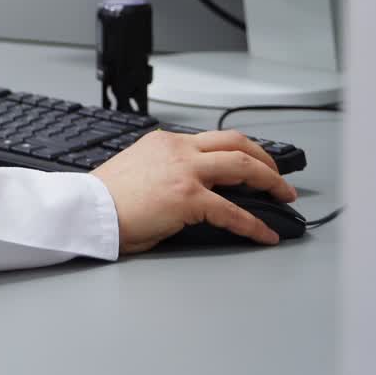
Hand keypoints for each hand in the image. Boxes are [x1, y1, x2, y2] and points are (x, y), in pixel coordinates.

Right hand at [91, 129, 298, 252]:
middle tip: (279, 177)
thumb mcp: (142, 167)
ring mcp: (186, 170)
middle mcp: (179, 149)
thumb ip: (169, 168)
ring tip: (285, 196)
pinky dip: (254, 225)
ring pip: (242, 165)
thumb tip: (195, 187)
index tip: (255, 162)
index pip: (214, 139)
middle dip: (265, 159)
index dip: (241, 150)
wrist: (91, 207)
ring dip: (270, 181)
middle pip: (236, 143)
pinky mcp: (188, 197)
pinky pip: (233, 211)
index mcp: (166, 141)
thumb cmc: (110, 196)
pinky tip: (264, 235)